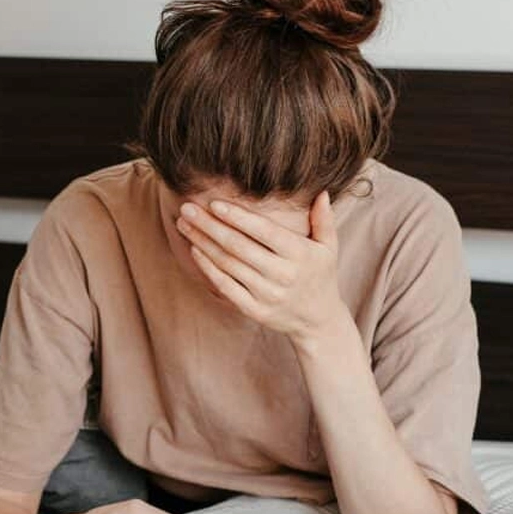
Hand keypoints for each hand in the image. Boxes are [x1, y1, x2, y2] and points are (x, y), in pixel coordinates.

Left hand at [176, 191, 344, 342]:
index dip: (237, 217)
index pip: (264, 231)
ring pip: (227, 264)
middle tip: (187, 208)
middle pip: (238, 245)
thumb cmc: (320, 275)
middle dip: (209, 225)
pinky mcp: (254, 310)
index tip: (214, 203)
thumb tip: (322, 192)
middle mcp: (283, 274)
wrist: (318, 320)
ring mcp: (267, 294)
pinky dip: (207, 267)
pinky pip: (225, 286)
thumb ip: (324, 220)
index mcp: (299, 254)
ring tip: (184, 224)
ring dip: (202, 242)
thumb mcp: (328, 247)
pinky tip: (194, 250)